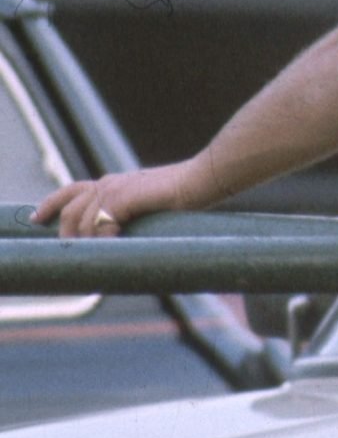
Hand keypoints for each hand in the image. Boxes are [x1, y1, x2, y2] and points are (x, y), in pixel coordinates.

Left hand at [31, 162, 198, 237]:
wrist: (200, 180)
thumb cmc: (186, 194)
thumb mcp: (152, 204)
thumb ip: (134, 215)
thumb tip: (128, 236)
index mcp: (114, 182)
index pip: (71, 190)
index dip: (51, 203)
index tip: (37, 217)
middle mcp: (109, 183)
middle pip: (68, 207)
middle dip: (63, 231)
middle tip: (67, 250)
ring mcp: (114, 189)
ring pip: (82, 220)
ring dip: (86, 241)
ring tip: (95, 257)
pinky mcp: (122, 198)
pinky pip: (100, 224)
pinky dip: (103, 239)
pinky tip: (114, 246)